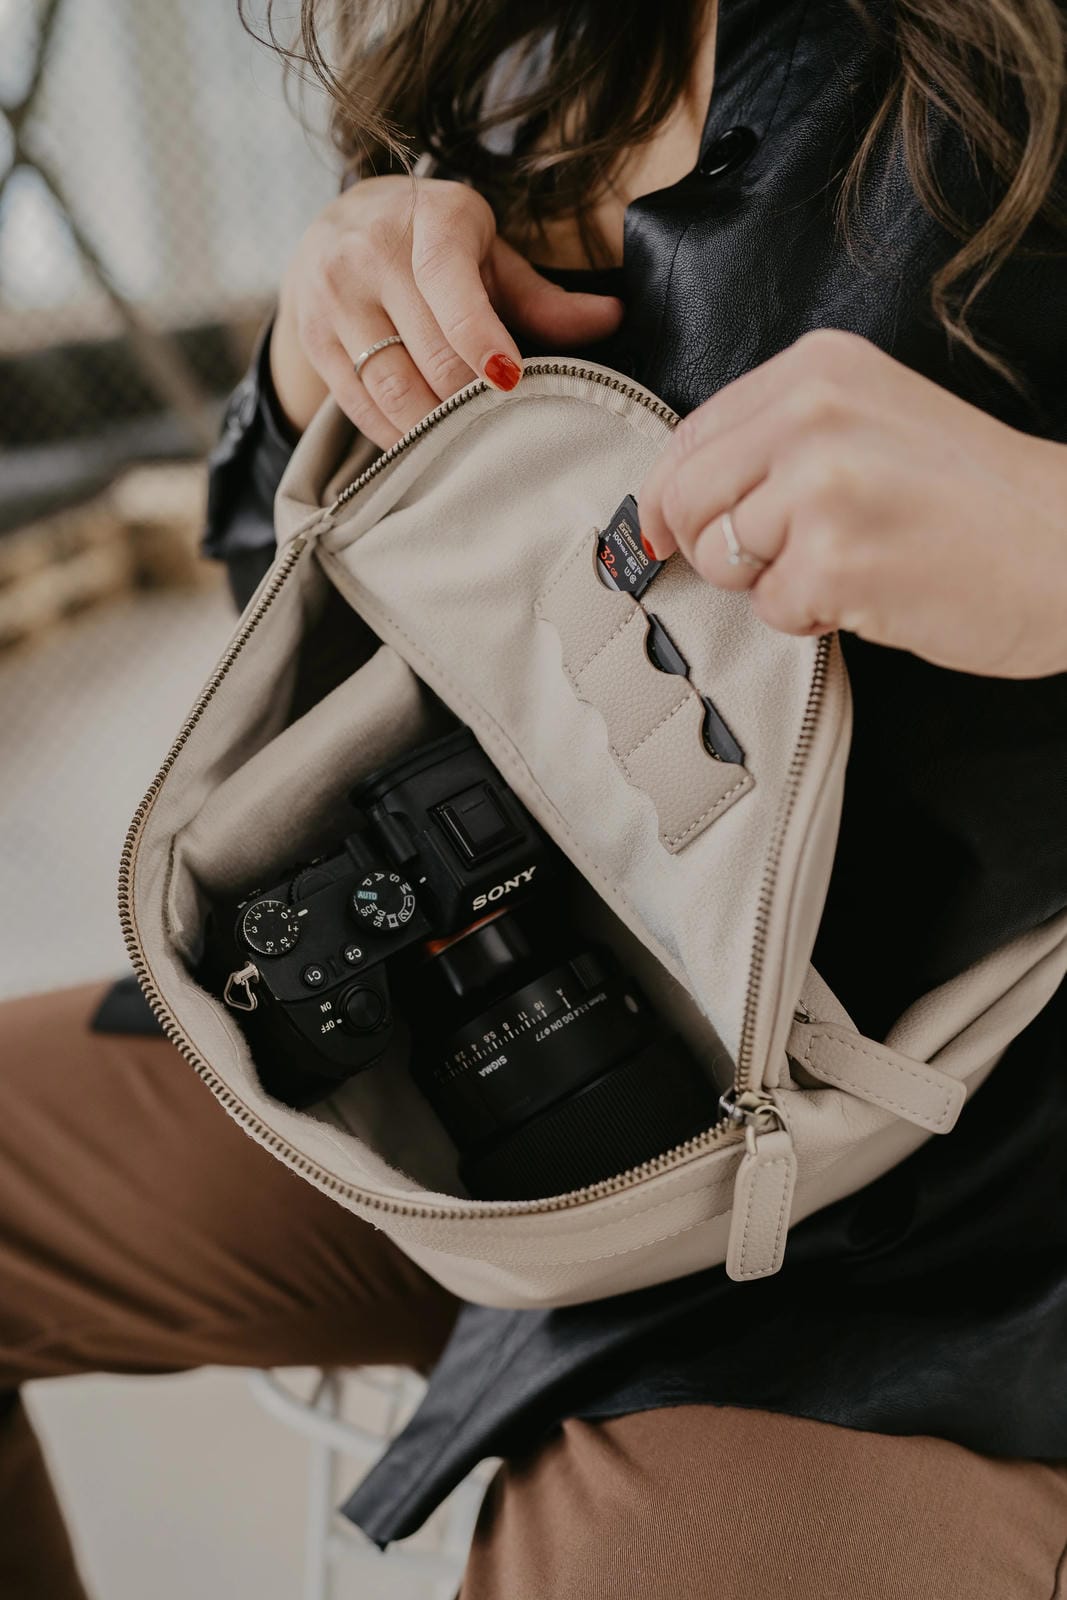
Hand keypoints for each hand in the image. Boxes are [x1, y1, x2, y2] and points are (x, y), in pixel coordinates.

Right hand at [268, 175, 624, 445]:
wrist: (336, 226)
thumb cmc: (430, 243)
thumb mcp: (488, 255)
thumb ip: (543, 298)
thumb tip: (612, 318)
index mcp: (431, 223)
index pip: (453, 293)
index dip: (483, 345)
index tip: (510, 383)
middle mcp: (372, 252)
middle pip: (429, 357)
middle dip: (468, 401)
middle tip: (501, 426)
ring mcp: (334, 297)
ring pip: (392, 388)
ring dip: (434, 428)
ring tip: (466, 441)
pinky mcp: (313, 338)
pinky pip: (360, 404)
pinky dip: (397, 433)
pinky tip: (424, 441)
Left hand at [637, 330, 1066, 678]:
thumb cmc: (972, 501)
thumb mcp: (871, 425)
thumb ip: (774, 442)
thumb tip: (664, 506)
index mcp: (818, 367)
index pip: (691, 436)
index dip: (670, 498)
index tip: (672, 533)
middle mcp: (814, 411)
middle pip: (687, 498)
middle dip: (716, 546)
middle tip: (787, 556)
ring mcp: (824, 484)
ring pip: (721, 555)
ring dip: (771, 582)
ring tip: (847, 563)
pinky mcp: (836, 559)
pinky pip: (769, 608)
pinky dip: (810, 617)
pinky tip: (871, 591)